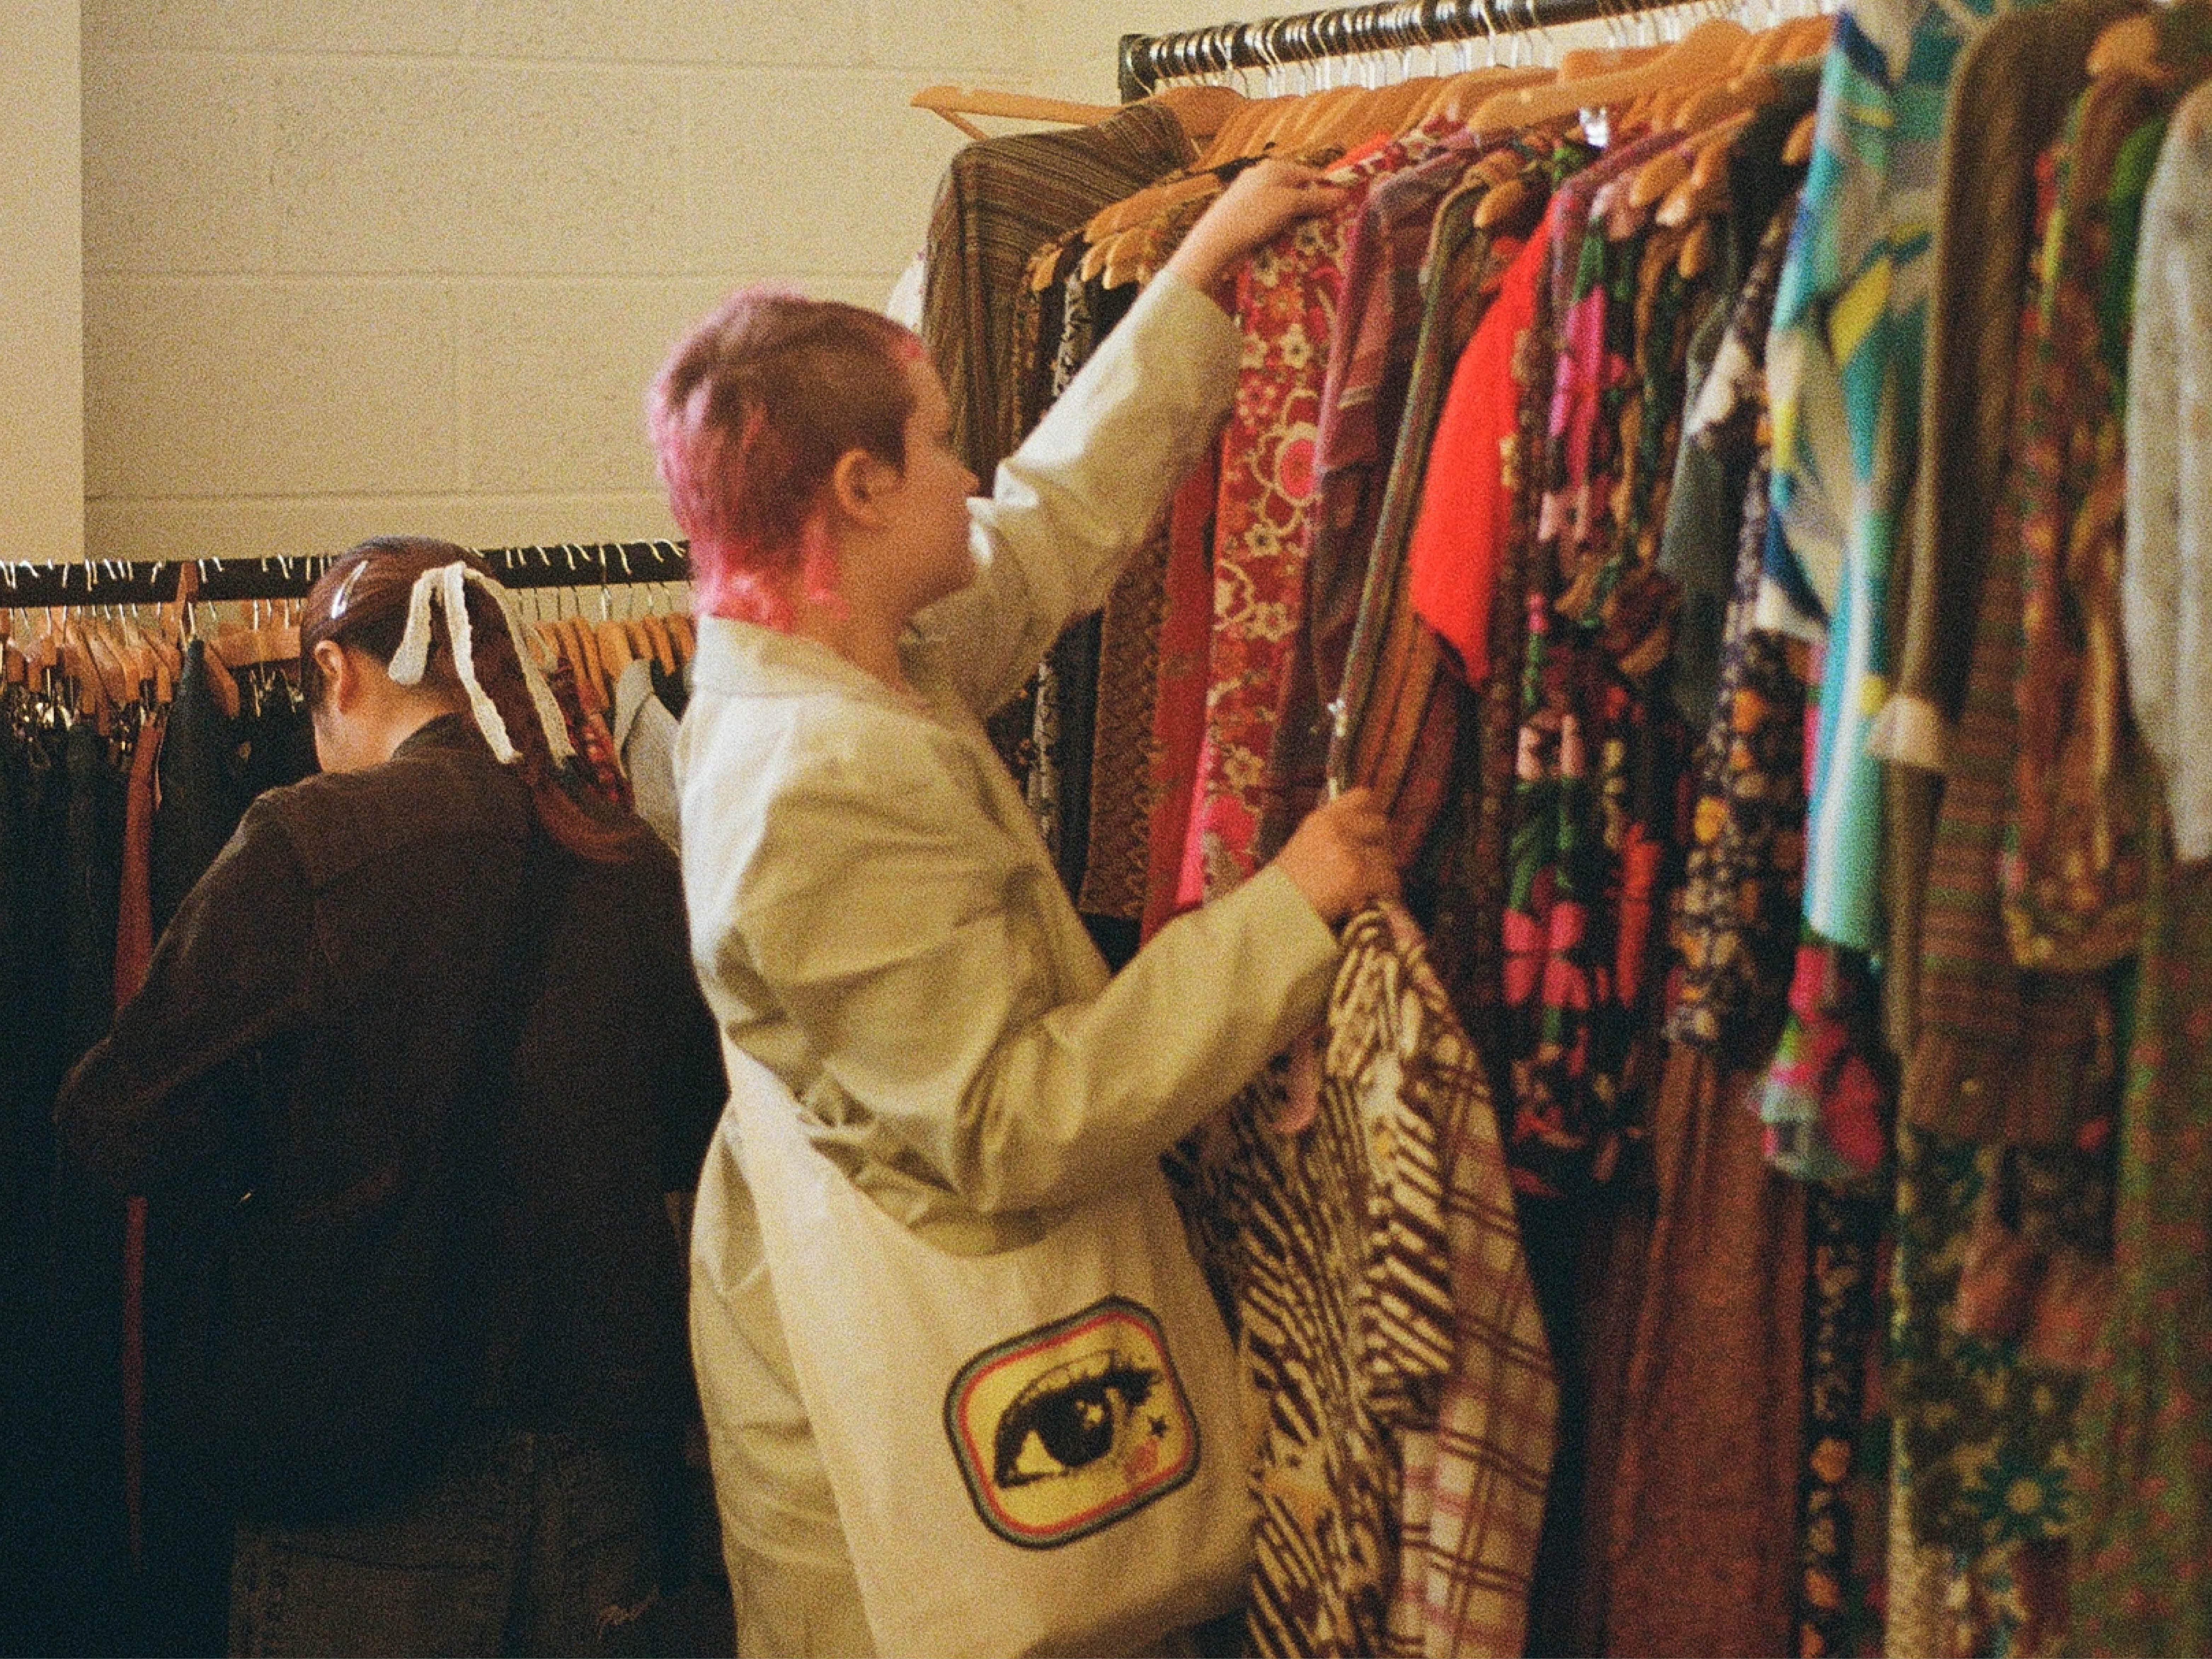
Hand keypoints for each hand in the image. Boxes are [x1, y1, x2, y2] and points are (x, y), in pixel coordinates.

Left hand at [1165, 159, 1347, 298]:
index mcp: (1273, 168)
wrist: (1216, 240)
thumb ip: (1314, 199)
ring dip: (1294, 219)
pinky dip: (1278, 226)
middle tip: (1324, 225)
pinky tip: (1283, 239)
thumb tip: (1341, 195)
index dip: (1324, 190)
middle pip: (1294, 189)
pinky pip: (1268, 217)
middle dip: (1310, 206)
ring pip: (1281, 205)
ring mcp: (1249, 195)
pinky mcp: (1242, 214)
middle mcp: (1260, 177)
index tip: (1338, 207)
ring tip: (1306, 235)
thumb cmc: (1254, 215)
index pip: (1308, 174)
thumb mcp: (1289, 205)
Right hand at [1271, 787, 1399, 926]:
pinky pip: (1388, 879)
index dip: (1372, 814)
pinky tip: (1371, 899)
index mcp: (1321, 819)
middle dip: (1379, 845)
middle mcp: (1336, 828)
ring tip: (1368, 887)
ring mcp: (1347, 850)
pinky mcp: (1356, 875)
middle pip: (1380, 825)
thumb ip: (1333, 834)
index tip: (1371, 832)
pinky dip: (1384, 891)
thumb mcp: (1305, 845)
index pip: (1363, 797)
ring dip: (1382, 872)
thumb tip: (1365, 835)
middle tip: (1372, 865)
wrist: (1275, 912)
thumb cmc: (1286, 886)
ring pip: (1387, 855)